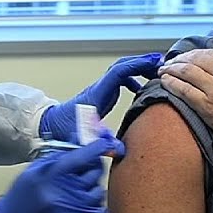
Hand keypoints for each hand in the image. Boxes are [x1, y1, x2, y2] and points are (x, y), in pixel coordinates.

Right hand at [0, 136, 124, 212]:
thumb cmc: (21, 200)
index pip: (85, 154)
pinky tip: (83, 205)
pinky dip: (95, 206)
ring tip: (75, 192)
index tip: (102, 144)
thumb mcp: (34, 171)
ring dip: (91, 188)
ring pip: (99, 190)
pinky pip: (101, 210)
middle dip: (92, 167)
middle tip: (82, 170)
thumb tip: (77, 142)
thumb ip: (58, 156)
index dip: (98, 147)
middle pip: (96, 170)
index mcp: (53, 173)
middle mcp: (67, 190)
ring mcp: (76, 209)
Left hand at [40, 53, 161, 141]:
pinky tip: (140, 89)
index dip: (137, 65)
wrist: (50, 127)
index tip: (154, 62)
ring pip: (121, 72)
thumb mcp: (83, 139)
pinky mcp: (101, 96)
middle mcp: (99, 88)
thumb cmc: (64, 131)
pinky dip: (133, 80)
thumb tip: (119, 150)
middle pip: (122, 66)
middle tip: (162, 64)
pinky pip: (120, 81)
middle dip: (142, 63)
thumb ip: (100, 144)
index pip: (118, 72)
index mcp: (96, 94)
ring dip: (138, 69)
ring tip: (156, 73)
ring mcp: (100, 91)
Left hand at [157, 49, 212, 162]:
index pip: (211, 53)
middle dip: (179, 59)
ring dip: (171, 69)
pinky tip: (165, 82)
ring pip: (186, 72)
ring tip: (162, 70)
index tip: (188, 56)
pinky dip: (171, 84)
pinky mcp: (208, 107)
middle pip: (195, 60)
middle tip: (170, 62)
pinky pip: (184, 91)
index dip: (195, 54)